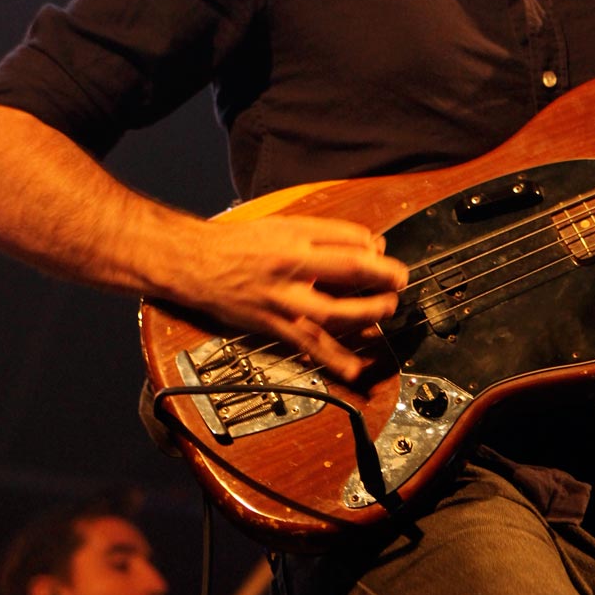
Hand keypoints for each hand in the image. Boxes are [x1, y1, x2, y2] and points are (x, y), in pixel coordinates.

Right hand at [186, 212, 408, 379]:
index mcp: (294, 237)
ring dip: (366, 313)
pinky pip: (308, 345)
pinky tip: (354, 369)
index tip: (387, 258)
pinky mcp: (273, 326)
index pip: (347, 239)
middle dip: (381, 278)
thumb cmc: (239, 244)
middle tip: (399, 282)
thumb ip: (326, 234)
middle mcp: (290, 267)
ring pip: (332, 311)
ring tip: (385, 311)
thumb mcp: (282, 225)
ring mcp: (282, 300)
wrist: (195, 264)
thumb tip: (368, 245)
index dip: (375, 249)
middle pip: (347, 270)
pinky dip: (333, 359)